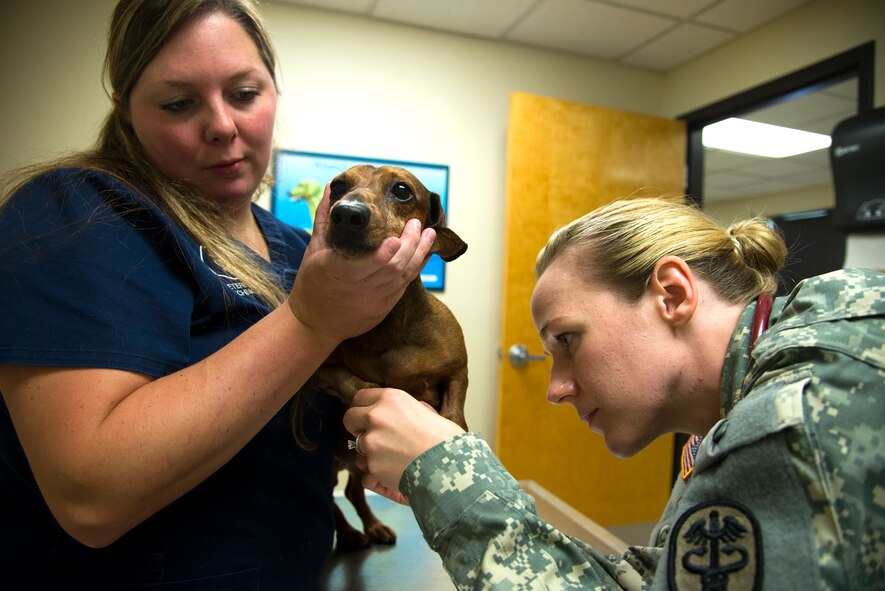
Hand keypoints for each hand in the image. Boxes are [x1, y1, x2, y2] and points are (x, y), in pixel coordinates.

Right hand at [287, 184, 435, 343]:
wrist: (314, 323)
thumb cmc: (312, 283)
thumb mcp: (314, 250)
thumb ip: (326, 218)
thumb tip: (332, 188)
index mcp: (336, 271)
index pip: (363, 266)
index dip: (382, 255)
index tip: (395, 239)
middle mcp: (358, 289)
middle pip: (391, 268)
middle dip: (410, 245)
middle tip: (416, 224)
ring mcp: (373, 301)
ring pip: (403, 277)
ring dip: (419, 254)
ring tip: (429, 235)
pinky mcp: (382, 309)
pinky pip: (404, 288)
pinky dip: (415, 269)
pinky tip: (422, 254)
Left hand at [343, 388, 464, 501]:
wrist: (452, 467)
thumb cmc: (446, 440)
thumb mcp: (427, 413)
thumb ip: (407, 411)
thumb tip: (401, 413)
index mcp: (391, 398)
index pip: (360, 397)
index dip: (364, 408)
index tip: (368, 416)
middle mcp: (376, 416)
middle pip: (349, 418)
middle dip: (358, 428)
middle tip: (373, 436)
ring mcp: (371, 442)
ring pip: (357, 447)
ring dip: (370, 453)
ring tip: (393, 460)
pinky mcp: (372, 465)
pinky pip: (365, 470)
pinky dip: (376, 475)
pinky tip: (393, 474)